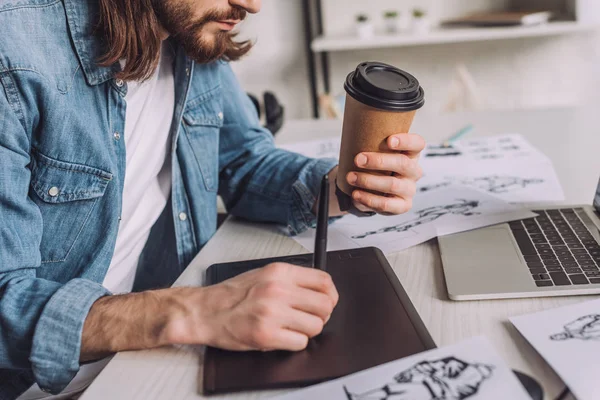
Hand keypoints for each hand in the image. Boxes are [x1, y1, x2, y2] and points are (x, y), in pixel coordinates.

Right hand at [163, 263, 338, 351]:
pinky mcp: (266, 334)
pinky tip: (283, 337)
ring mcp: (273, 312)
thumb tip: (318, 290)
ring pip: (315, 326)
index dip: (330, 295)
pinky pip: (300, 343)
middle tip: (310, 318)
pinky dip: (295, 343)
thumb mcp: (263, 274)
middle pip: (325, 305)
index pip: (324, 281)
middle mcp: (278, 290)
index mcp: (279, 272)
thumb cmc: (232, 295)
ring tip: (293, 328)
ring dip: (307, 331)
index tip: (327, 302)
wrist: (206, 311)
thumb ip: (290, 280)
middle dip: (321, 316)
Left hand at [345, 133, 424, 214]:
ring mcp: (409, 190)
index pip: (417, 144)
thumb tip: (353, 137)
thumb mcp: (377, 153)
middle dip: (379, 161)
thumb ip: (373, 144)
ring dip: (369, 180)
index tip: (389, 140)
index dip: (406, 141)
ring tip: (350, 177)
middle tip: (358, 159)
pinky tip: (356, 194)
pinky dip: (368, 199)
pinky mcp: (402, 206)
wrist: (373, 191)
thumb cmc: (375, 166)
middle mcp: (414, 171)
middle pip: (403, 163)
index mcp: (411, 154)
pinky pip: (386, 204)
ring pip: (393, 184)